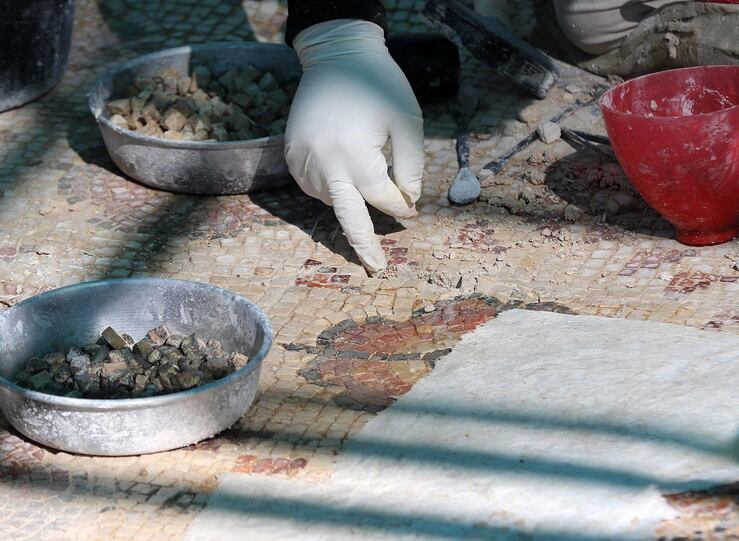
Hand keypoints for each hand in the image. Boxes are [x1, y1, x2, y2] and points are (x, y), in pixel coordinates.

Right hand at [285, 19, 424, 273]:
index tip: (413, 213)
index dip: (401, 206)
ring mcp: (303, 161)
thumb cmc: (378, 85)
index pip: (382, 198)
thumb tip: (408, 202)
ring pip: (332, 199)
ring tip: (361, 182)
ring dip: (350, 201)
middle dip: (363, 245)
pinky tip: (341, 173)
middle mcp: (324, 165)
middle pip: (348, 217)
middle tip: (376, 269)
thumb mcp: (407, 121)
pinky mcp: (291, 155)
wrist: (334, 54)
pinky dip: (330, 188)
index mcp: (355, 157)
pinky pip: (313, 185)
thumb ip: (411, 165)